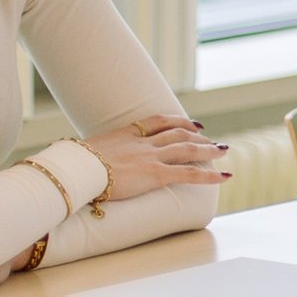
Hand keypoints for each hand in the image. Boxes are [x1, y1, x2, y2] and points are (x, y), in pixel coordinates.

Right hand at [80, 114, 230, 204]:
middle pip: (177, 134)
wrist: (75, 170)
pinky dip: (210, 175)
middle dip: (197, 136)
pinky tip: (225, 176)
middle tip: (210, 139)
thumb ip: (90, 157)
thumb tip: (79, 165)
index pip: (157, 121)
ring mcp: (151, 157)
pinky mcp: (155, 174)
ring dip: (207, 150)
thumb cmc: (71, 166)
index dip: (177, 121)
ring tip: (223, 150)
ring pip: (187, 149)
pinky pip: (189, 173)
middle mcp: (142, 142)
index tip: (191, 123)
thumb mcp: (82, 155)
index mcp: (125, 133)